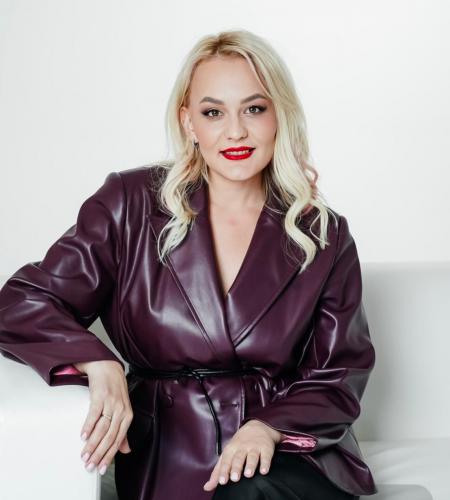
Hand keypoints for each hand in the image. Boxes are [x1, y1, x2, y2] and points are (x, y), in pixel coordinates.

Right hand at [75, 360, 132, 475]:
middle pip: (110, 436)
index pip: (118, 440)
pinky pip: (94, 414)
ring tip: (84, 455)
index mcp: (128, 415)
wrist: (107, 367)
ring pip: (102, 428)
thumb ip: (122, 430)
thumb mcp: (122, 409)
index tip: (101, 468)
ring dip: (92, 444)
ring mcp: (111, 402)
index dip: (110, 456)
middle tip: (90, 466)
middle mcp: (121, 410)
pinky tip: (83, 436)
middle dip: (99, 454)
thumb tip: (125, 450)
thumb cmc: (114, 389)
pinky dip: (88, 426)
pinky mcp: (100, 396)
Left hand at [203, 419, 282, 491]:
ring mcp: (254, 447)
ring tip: (248, 474)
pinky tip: (264, 471)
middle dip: (236, 468)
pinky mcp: (266, 448)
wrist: (257, 426)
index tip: (222, 481)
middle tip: (234, 478)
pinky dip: (265, 463)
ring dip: (250, 465)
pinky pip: (266, 456)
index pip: (226, 460)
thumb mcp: (227, 454)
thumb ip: (218, 471)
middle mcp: (242, 447)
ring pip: (252, 456)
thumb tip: (207, 487)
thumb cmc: (239, 444)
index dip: (224, 471)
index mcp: (231, 449)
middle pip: (238, 458)